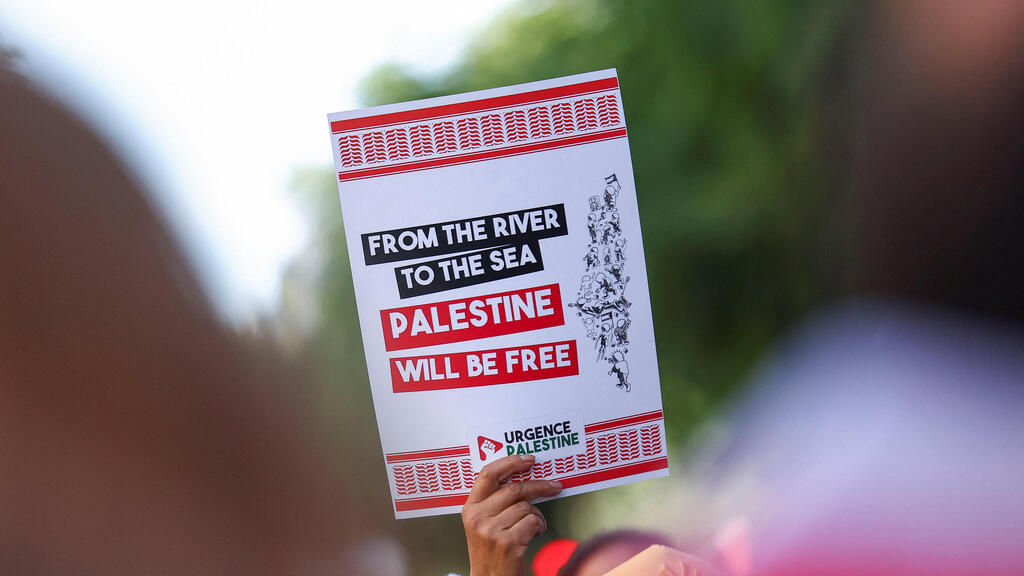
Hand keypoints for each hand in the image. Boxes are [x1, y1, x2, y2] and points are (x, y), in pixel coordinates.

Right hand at [462, 454, 562, 575]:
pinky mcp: (508, 543)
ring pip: (526, 507)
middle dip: (539, 485)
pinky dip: (539, 526)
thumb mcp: (483, 523)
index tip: (528, 460)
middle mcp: (478, 517)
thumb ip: (495, 501)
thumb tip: (524, 477)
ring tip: (535, 525)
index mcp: (470, 508)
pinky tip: (534, 534)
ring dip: (537, 515)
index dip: (510, 462)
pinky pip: (533, 522)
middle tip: (554, 485)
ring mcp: (491, 530)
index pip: (488, 474)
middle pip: (514, 489)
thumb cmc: (491, 549)